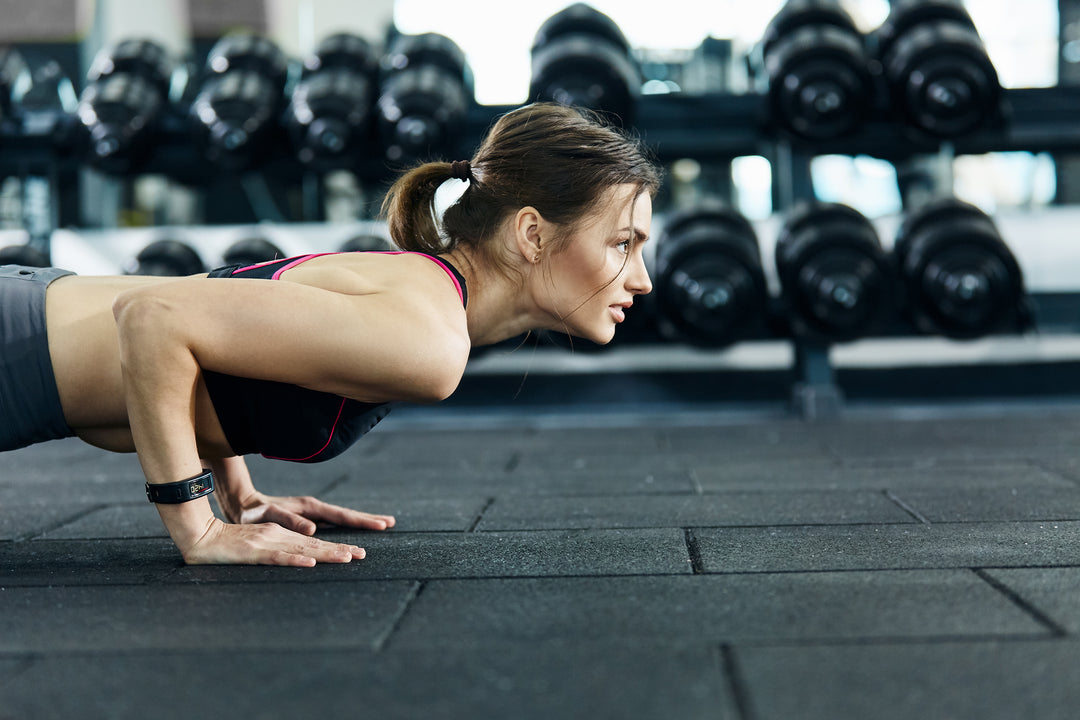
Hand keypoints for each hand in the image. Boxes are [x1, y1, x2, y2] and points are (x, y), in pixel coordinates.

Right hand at [182, 517, 366, 565]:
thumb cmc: (227, 545)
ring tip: (347, 558)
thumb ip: (277, 551)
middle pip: (313, 544)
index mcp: (280, 535)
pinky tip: (309, 564)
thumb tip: (300, 560)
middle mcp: (278, 535)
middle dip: (339, 550)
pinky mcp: (253, 551)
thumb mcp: (257, 546)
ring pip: (301, 549)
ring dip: (325, 554)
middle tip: (362, 555)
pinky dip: (294, 561)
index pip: (313, 543)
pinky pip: (277, 557)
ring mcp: (266, 542)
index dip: (335, 547)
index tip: (356, 553)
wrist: (199, 535)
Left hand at [229, 491, 395, 535]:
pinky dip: (347, 524)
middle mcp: (314, 509)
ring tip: (380, 524)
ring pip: (342, 517)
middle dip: (368, 519)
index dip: (361, 521)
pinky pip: (333, 522)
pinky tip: (354, 530)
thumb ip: (289, 520)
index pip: (341, 515)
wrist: (243, 504)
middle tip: (390, 523)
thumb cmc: (253, 512)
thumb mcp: (268, 516)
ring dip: (360, 521)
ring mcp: (312, 513)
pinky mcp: (308, 518)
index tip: (380, 525)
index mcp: (310, 508)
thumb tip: (313, 530)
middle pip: (346, 514)